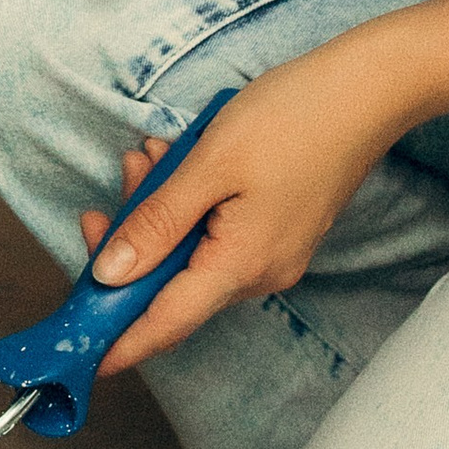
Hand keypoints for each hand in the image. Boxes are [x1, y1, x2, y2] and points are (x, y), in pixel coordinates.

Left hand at [75, 37, 416, 377]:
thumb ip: (155, 223)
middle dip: (131, 244)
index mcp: (242, 266)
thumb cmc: (294, 118)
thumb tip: (110, 274)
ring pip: (191, 251)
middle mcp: (261, 272)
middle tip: (108, 199)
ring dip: (158, 212)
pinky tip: (178, 160)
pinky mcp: (278, 229)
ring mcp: (273, 252)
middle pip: (171, 284)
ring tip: (149, 157)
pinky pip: (216, 233)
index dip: (119, 342)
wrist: (368, 90)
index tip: (80, 358)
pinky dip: (188, 204)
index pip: (166, 323)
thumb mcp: (208, 165)